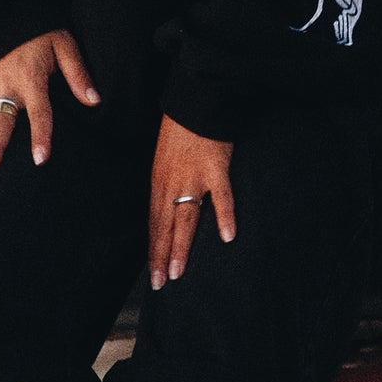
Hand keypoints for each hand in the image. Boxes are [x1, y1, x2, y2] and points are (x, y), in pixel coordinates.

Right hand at [0, 31, 99, 176]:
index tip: (40, 159)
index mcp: (31, 77)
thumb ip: (77, 73)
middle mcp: (6, 86)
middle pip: (0, 120)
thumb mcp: (63, 44)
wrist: (7, 14)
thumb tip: (94, 100)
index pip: (38, 111)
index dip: (40, 135)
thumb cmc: (40, 34)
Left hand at [149, 115, 235, 289]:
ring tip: (179, 272)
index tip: (153, 273)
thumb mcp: (165, 159)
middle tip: (160, 283)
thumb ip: (168, 185)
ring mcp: (193, 177)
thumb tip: (170, 209)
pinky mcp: (216, 167)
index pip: (154, 223)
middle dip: (161, 256)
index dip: (154, 249)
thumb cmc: (180, 129)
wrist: (195, 98)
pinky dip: (224, 216)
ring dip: (181, 246)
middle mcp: (172, 183)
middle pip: (164, 226)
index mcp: (159, 181)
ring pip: (185, 218)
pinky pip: (222, 196)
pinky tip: (227, 237)